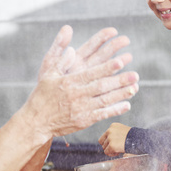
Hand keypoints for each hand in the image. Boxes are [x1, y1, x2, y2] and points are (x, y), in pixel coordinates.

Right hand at [25, 26, 138, 140]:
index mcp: (68, 82)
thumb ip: (61, 61)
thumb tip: (73, 49)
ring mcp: (81, 109)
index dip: (106, 68)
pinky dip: (115, 110)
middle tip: (135, 74)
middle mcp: (76, 95)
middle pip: (101, 87)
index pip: (91, 74)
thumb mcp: (48, 75)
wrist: (36, 121)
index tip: (119, 62)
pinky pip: (102, 114)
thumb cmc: (42, 96)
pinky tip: (127, 104)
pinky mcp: (84, 121)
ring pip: (105, 100)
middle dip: (119, 81)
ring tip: (135, 87)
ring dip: (121, 94)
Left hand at [99, 122, 131, 156]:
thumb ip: (115, 134)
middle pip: (102, 141)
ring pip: (104, 147)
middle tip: (117, 147)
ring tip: (119, 149)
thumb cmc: (134, 137)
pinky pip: (107, 152)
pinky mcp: (112, 145)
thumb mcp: (123, 131)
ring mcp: (110, 138)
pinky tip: (119, 152)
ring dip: (110, 150)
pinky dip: (112, 154)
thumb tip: (109, 142)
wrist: (140, 140)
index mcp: (113, 126)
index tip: (115, 143)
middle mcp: (110, 130)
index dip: (109, 141)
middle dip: (109, 146)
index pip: (105, 135)